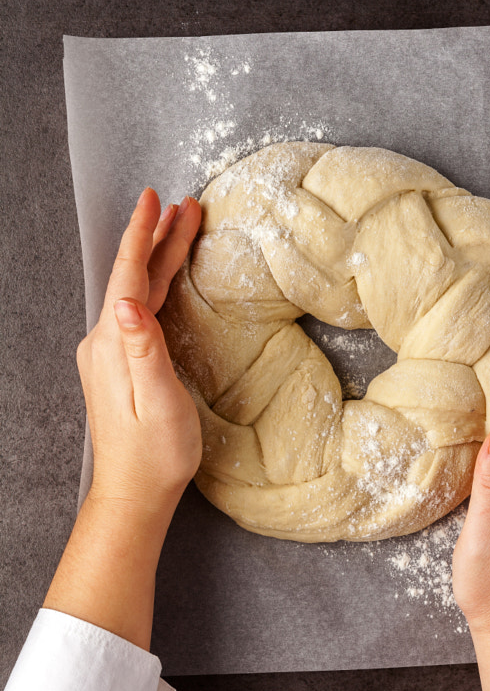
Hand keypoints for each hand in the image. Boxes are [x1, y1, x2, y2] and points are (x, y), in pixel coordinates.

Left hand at [77, 187, 202, 510]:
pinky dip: (155, 285)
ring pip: (137, 291)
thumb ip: (143, 349)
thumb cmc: (154, 452)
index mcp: (114, 344)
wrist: (136, 491)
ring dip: (158, 258)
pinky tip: (166, 281)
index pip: (129, 276)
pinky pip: (138, 310)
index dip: (143, 235)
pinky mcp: (120, 365)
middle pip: (134, 277)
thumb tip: (128, 303)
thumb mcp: (156, 400)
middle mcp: (105, 342)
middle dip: (158, 239)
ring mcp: (110, 353)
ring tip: (180, 230)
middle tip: (183, 206)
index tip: (155, 198)